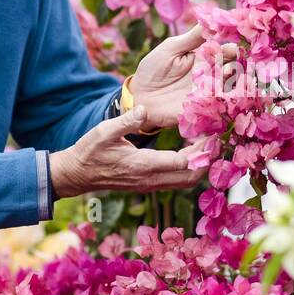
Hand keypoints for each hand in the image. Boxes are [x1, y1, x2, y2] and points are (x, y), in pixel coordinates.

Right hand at [49, 106, 207, 198]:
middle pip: (190, 177)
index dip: (201, 152)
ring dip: (199, 166)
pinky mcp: (148, 185)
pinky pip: (176, 181)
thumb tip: (144, 109)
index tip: (213, 137)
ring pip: (185, 182)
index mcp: (143, 166)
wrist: (77, 174)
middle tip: (216, 140)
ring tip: (207, 145)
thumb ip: (126, 121)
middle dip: (207, 161)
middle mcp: (150, 180)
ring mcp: (150, 185)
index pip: (182, 163)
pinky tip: (190, 151)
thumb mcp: (104, 132)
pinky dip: (188, 169)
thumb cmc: (89, 151)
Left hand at [128, 25, 235, 132]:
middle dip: (235, 61)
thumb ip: (192, 38)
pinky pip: (218, 104)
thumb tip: (210, 19)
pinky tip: (221, 92)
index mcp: (203, 57)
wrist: (140, 96)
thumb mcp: (171, 48)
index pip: (223, 49)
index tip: (234, 39)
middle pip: (231, 67)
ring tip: (226, 72)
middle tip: (232, 55)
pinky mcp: (202, 108)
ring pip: (228, 85)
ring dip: (232, 79)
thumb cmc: (154, 69)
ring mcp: (207, 92)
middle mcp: (209, 74)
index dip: (230, 45)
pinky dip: (223, 98)